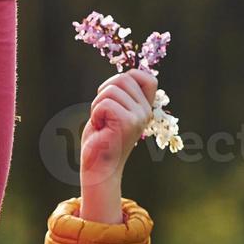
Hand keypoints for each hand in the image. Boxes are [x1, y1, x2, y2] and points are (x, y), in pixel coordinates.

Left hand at [79, 69, 157, 223]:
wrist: (99, 167)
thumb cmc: (102, 138)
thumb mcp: (114, 111)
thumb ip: (122, 95)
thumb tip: (125, 75)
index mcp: (145, 108)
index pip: (147, 78)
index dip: (128, 78)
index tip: (114, 95)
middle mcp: (146, 112)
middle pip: (123, 79)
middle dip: (104, 92)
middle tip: (103, 114)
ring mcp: (139, 117)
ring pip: (111, 90)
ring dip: (98, 105)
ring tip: (102, 122)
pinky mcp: (127, 122)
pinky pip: (104, 103)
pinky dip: (96, 114)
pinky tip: (101, 129)